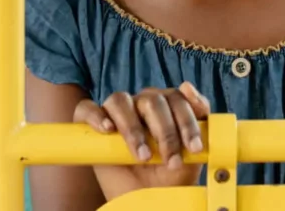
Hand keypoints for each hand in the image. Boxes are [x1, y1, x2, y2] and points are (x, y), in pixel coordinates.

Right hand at [73, 81, 209, 187]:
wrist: (149, 199)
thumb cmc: (170, 174)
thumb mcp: (191, 152)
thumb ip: (199, 117)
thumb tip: (186, 85)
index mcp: (167, 103)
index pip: (177, 98)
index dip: (187, 123)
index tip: (194, 148)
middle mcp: (142, 102)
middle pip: (152, 100)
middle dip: (166, 133)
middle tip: (171, 161)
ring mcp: (117, 112)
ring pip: (120, 100)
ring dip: (133, 128)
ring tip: (142, 156)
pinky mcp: (93, 125)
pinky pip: (86, 109)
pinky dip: (95, 115)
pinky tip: (107, 129)